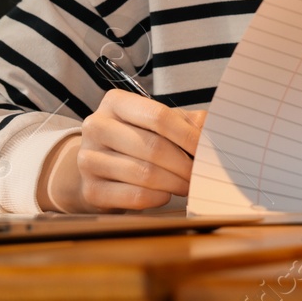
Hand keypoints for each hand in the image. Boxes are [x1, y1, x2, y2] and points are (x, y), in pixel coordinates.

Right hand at [49, 91, 206, 211]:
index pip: (158, 116)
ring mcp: (88, 159)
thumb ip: (184, 121)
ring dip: (174, 183)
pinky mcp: (90, 189)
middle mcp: (96, 126)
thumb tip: (213, 127)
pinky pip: (132, 196)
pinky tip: (165, 194)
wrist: (98, 166)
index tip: (207, 149)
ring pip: (144, 173)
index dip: (188, 134)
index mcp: (115, 102)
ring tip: (187, 185)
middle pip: (152, 146)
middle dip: (183, 164)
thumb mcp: (156, 123)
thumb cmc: (134, 139)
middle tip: (200, 174)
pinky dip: (156, 197)